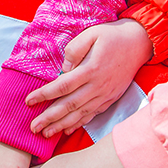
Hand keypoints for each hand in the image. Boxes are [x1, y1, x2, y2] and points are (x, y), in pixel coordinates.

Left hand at [26, 20, 152, 137]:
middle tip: (33, 127)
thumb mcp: (91, 34)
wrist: (138, 43)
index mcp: (91, 69)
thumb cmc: (112, 36)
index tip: (29, 101)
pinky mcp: (110, 98)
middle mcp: (98, 86)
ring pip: (80, 114)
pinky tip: (67, 129)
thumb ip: (75, 49)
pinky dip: (79, 123)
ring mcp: (105, 94)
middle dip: (49, 117)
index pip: (62, 86)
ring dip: (61, 125)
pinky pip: (92, 115)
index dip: (44, 95)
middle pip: (69, 105)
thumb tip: (64, 67)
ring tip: (46, 133)